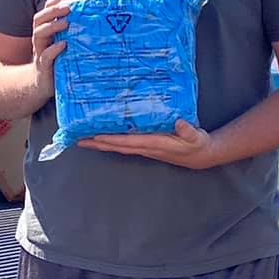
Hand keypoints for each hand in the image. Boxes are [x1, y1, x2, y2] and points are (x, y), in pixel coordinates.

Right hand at [31, 0, 75, 88]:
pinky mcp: (42, 65)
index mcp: (46, 29)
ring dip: (52, 26)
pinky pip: (45, 56)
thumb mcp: (65, 42)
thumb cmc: (58, 60)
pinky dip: (53, 49)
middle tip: (69, 8)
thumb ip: (74, 31)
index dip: (59, 0)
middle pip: (39, 18)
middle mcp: (40, 38)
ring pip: (39, 34)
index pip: (48, 9)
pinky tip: (63, 45)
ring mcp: (39, 51)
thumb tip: (95, 17)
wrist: (43, 84)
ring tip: (66, 23)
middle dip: (53, 10)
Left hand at [80, 120, 219, 169]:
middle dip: (97, 143)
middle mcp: (145, 147)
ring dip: (100, 143)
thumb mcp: (196, 137)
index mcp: (154, 144)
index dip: (111, 139)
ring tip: (83, 138)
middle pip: (116, 146)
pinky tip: (102, 136)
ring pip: (117, 146)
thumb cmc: (197, 144)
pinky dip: (111, 140)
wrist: (200, 156)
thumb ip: (188, 130)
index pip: (128, 141)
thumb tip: (180, 122)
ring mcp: (144, 148)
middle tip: (77, 139)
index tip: (95, 135)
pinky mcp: (145, 146)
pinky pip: (124, 143)